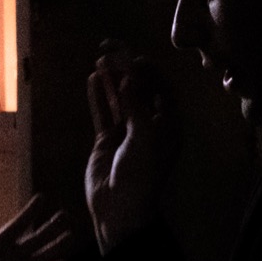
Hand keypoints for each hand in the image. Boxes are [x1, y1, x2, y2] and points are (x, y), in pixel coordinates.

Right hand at [85, 45, 176, 252]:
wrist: (120, 209)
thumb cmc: (141, 177)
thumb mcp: (144, 138)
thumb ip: (136, 106)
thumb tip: (130, 76)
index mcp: (168, 126)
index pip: (161, 90)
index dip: (149, 72)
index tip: (134, 57)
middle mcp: (149, 126)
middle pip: (139, 91)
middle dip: (127, 71)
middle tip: (113, 51)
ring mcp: (127, 132)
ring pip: (119, 99)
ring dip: (111, 80)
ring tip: (100, 59)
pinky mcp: (107, 140)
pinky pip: (103, 112)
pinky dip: (98, 96)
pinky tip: (93, 79)